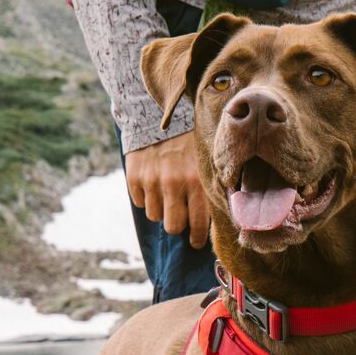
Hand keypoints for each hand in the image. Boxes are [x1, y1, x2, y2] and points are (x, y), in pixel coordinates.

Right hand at [125, 131, 209, 248]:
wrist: (158, 113)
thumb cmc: (189, 140)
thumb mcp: (207, 161)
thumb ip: (211, 186)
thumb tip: (220, 216)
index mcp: (197, 182)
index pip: (199, 224)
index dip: (197, 238)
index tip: (196, 241)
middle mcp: (175, 184)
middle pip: (173, 227)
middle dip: (179, 225)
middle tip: (181, 219)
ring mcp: (152, 181)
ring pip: (155, 217)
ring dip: (162, 210)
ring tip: (167, 195)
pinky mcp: (134, 176)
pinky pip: (140, 202)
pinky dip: (146, 197)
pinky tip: (153, 184)